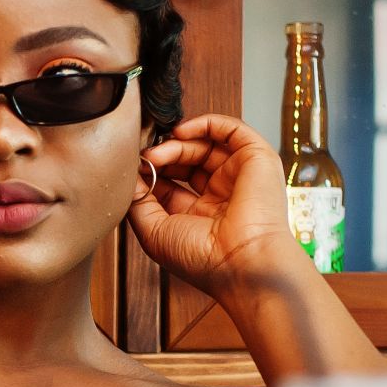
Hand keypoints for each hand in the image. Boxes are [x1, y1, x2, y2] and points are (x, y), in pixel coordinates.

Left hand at [127, 115, 305, 296]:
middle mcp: (222, 195)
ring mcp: (239, 176)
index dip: (151, 173)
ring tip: (157, 153)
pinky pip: (230, 129)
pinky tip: (181, 132)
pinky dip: (204, 123)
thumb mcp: (154, 233)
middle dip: (162, 156)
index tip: (132, 170)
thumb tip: (130, 176)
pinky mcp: (256, 158)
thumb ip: (138, 202)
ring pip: (204, 144)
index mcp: (201, 217)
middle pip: (187, 161)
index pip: (172, 184)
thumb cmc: (202, 259)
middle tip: (143, 159)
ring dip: (176, 143)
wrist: (242, 263)